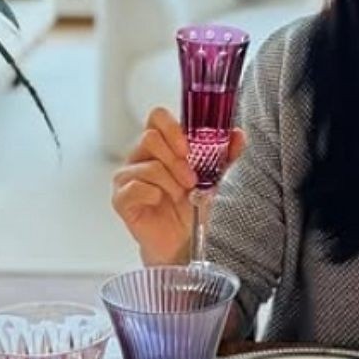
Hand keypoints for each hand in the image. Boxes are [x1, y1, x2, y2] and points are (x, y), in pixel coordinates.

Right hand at [111, 107, 246, 265]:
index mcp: (162, 145)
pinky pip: (134, 188)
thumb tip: (238, 133)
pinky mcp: (121, 199)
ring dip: (170, 182)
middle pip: (149, 137)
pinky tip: (160, 203)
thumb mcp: (217, 177)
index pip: (157, 117)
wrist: (185, 242)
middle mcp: (141, 156)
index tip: (188, 147)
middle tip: (191, 179)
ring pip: (147, 166)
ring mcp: (127, 177)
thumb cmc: (195, 206)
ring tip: (180, 196)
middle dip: (176, 160)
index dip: (172, 127)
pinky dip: (153, 195)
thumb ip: (227, 154)